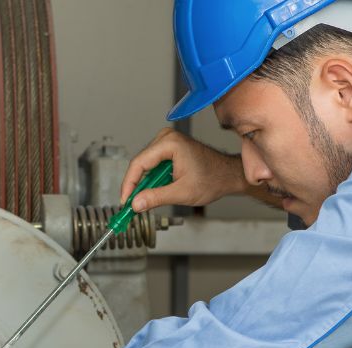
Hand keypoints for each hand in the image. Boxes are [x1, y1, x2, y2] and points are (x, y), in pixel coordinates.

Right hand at [121, 128, 246, 212]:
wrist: (227, 175)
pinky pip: (151, 164)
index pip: (139, 163)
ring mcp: (167, 141)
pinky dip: (150, 179)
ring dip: (143, 183)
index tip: (125, 201)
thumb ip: (156, 197)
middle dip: (135, 185)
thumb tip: (136, 204)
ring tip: (143, 200)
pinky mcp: (168, 148)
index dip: (129, 184)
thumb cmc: (212, 179)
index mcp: (170, 143)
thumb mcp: (182, 193)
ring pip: (144, 165)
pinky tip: (152, 191)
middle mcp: (166, 137)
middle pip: (139, 164)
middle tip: (131, 205)